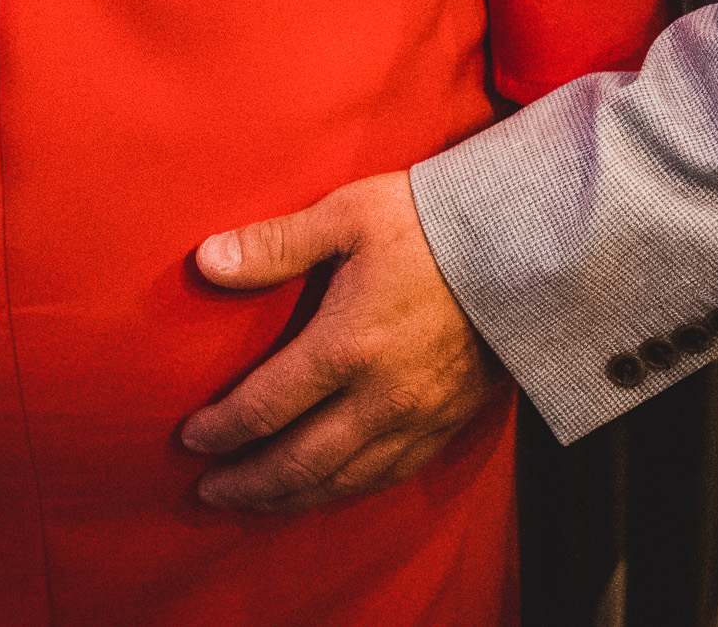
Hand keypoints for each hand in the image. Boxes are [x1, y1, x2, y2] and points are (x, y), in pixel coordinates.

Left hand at [181, 171, 504, 512]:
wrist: (526, 243)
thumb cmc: (431, 221)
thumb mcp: (347, 216)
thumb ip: (275, 244)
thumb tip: (205, 261)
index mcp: (345, 346)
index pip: (265, 408)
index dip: (221, 430)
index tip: (191, 439)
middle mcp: (378, 397)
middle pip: (298, 462)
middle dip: (249, 483)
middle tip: (211, 490)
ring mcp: (417, 416)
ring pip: (343, 479)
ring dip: (293, 496)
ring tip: (260, 501)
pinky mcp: (449, 421)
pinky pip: (390, 473)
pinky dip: (349, 489)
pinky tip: (332, 487)